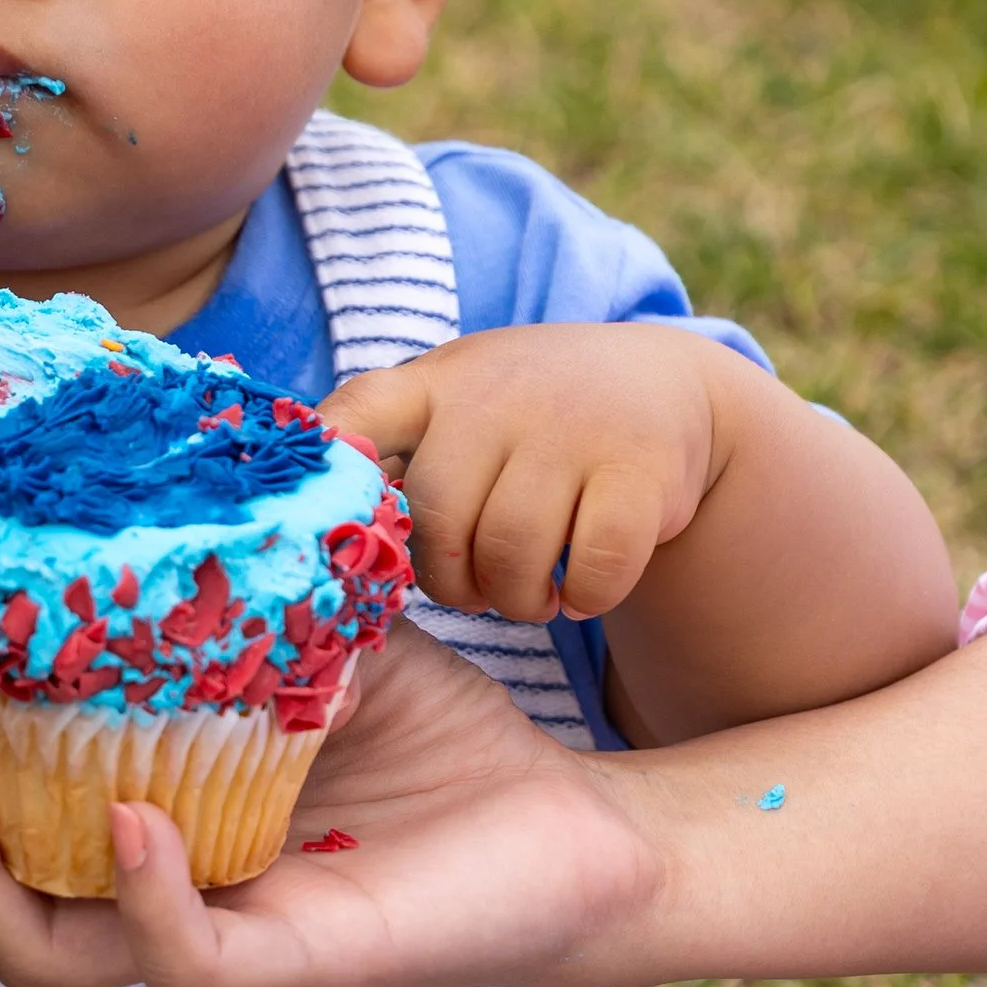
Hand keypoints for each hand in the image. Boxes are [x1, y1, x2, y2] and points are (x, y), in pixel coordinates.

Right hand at [0, 625, 661, 986]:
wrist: (577, 813)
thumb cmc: (432, 727)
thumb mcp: (299, 621)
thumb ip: (212, 563)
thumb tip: (131, 435)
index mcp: (122, 812)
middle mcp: (145, 887)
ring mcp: (212, 929)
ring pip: (38, 948)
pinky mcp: (293, 958)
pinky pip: (181, 954)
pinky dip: (141, 893)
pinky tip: (122, 817)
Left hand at [322, 324, 738, 624]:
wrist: (664, 385)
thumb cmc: (530, 420)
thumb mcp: (460, 406)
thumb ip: (395, 454)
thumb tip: (326, 544)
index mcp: (435, 385)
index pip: (358, 414)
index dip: (333, 467)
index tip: (323, 519)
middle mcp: (498, 396)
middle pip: (438, 519)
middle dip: (451, 581)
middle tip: (475, 590)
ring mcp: (573, 427)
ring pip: (510, 554)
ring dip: (516, 601)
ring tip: (529, 595)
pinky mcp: (640, 469)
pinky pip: (593, 570)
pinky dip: (585, 599)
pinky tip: (582, 590)